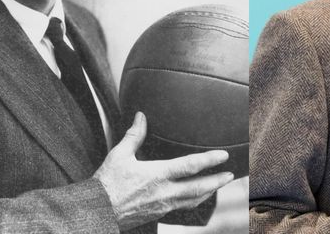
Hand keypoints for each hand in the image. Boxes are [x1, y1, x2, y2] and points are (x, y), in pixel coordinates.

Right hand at [93, 112, 233, 229]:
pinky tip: (195, 198)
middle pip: (198, 188)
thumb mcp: (119, 155)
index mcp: (157, 175)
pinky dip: (193, 201)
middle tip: (231, 175)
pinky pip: (182, 208)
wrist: (98, 211)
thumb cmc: (106, 183)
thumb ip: (134, 135)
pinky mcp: (158, 213)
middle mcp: (164, 192)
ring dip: (208, 192)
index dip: (209, 160)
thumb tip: (141, 116)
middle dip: (217, 181)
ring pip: (193, 200)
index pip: (190, 166)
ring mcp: (163, 205)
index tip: (224, 155)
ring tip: (218, 185)